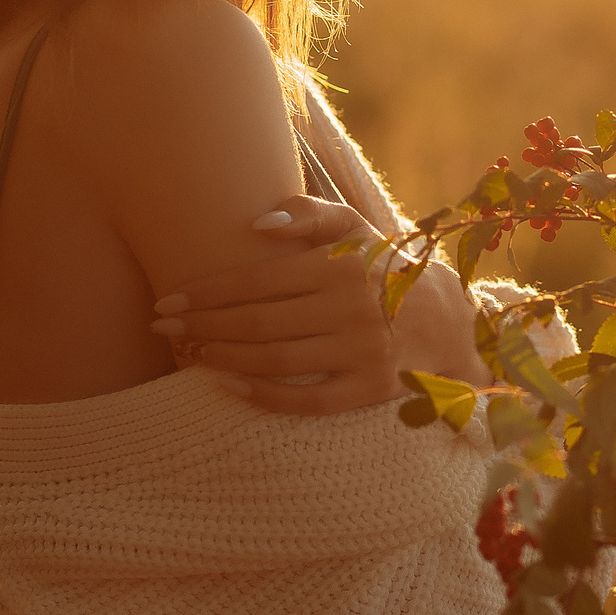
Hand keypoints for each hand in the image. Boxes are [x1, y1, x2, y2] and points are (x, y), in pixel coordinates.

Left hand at [150, 196, 480, 415]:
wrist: (453, 322)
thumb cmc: (388, 269)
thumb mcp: (358, 229)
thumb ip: (310, 215)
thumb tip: (255, 223)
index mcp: (343, 265)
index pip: (259, 280)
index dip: (208, 292)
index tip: (169, 299)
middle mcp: (353, 308)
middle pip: (258, 322)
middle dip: (201, 326)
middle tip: (162, 328)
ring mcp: (363, 352)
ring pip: (276, 360)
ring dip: (223, 358)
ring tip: (189, 353)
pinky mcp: (372, 389)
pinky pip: (308, 400)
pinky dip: (265, 396)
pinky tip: (230, 387)